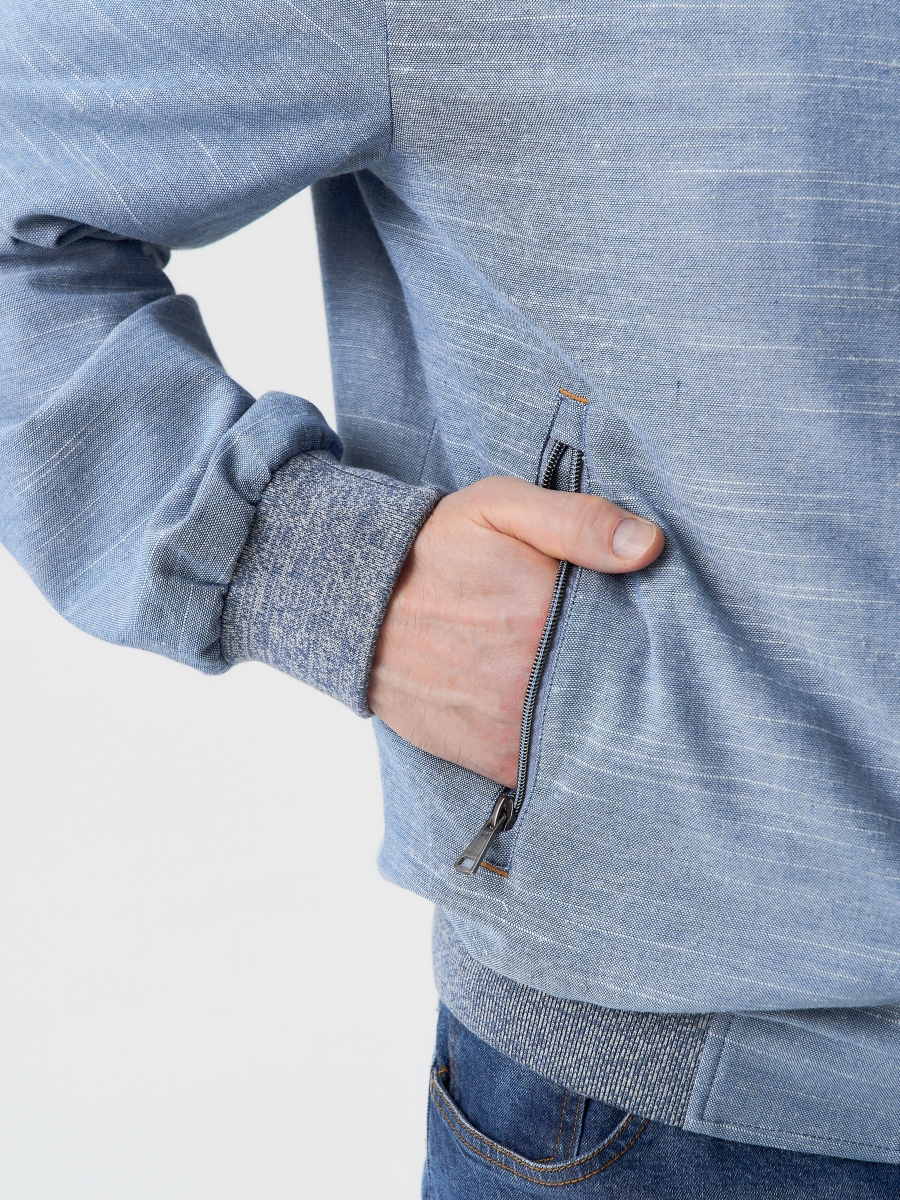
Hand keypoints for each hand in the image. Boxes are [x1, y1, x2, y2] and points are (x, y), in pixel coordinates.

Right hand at [368, 475, 664, 786]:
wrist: (352, 604)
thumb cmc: (434, 547)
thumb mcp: (501, 507)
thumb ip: (578, 521)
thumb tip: (650, 545)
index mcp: (545, 614)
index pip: (638, 636)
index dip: (656, 633)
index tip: (659, 625)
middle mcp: (532, 681)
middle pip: (618, 690)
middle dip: (632, 677)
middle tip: (637, 660)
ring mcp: (513, 727)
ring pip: (590, 733)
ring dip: (603, 717)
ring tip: (606, 692)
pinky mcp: (495, 759)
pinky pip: (553, 766)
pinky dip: (569, 751)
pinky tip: (572, 722)